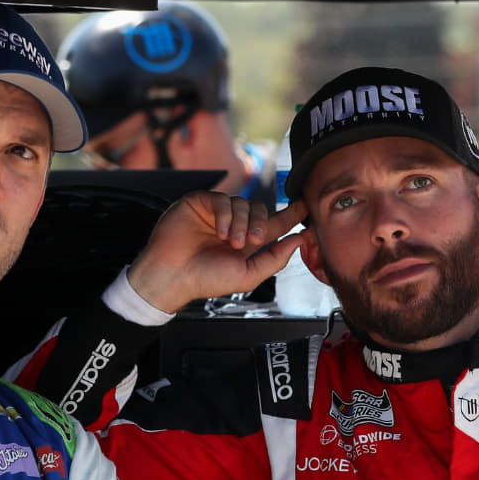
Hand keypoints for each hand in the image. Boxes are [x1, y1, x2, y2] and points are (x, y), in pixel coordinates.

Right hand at [127, 191, 308, 312]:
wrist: (172, 275)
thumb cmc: (206, 279)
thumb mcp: (248, 275)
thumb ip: (275, 259)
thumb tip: (299, 240)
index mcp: (247, 242)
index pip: (274, 224)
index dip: (291, 215)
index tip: (306, 206)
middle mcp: (234, 225)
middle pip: (261, 210)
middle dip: (262, 223)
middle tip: (253, 240)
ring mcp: (217, 213)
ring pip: (243, 203)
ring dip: (241, 222)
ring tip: (231, 241)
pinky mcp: (200, 202)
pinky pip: (222, 199)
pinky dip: (226, 215)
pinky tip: (220, 232)